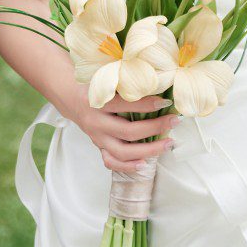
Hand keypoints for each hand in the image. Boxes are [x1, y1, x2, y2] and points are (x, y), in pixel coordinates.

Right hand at [64, 88, 180, 171]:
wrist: (71, 98)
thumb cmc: (94, 86)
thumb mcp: (105, 79)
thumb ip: (124, 83)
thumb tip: (157, 85)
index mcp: (97, 101)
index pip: (124, 104)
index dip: (147, 104)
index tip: (166, 102)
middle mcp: (96, 122)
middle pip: (128, 131)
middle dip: (155, 128)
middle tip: (174, 121)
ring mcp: (97, 138)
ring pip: (122, 152)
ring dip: (148, 151)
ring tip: (168, 144)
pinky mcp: (98, 147)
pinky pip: (111, 162)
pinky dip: (128, 166)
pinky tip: (145, 164)